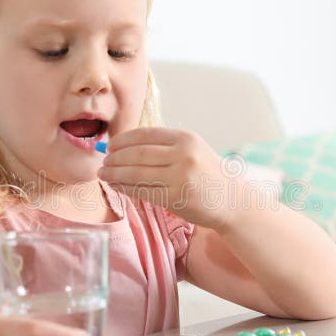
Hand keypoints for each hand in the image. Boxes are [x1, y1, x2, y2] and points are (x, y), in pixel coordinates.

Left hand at [99, 127, 235, 229]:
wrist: (231, 200)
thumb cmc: (207, 176)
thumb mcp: (192, 151)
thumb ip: (165, 146)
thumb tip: (125, 147)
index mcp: (185, 138)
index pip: (145, 134)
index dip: (123, 140)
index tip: (110, 146)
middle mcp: (183, 154)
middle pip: (138, 153)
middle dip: (115, 158)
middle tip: (103, 162)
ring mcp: (180, 176)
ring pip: (137, 173)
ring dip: (115, 174)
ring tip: (104, 175)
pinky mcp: (176, 197)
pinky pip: (143, 191)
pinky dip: (125, 188)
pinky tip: (116, 187)